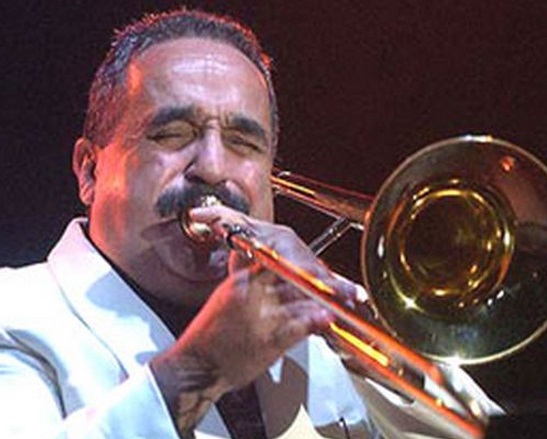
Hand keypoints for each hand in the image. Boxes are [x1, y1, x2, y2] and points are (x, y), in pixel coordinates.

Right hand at [151, 205, 359, 430]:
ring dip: (322, 299)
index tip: (315, 268)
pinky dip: (315, 322)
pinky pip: (298, 326)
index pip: (276, 264)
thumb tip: (266, 278)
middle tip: (336, 283)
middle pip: (293, 279)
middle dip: (316, 281)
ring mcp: (261, 316)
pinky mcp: (269, 339)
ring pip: (300, 300)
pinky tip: (326, 319)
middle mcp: (252, 295)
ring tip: (340, 299)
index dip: (300, 266)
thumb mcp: (225, 299)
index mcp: (240, 282)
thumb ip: (248, 286)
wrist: (194, 365)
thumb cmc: (209, 337)